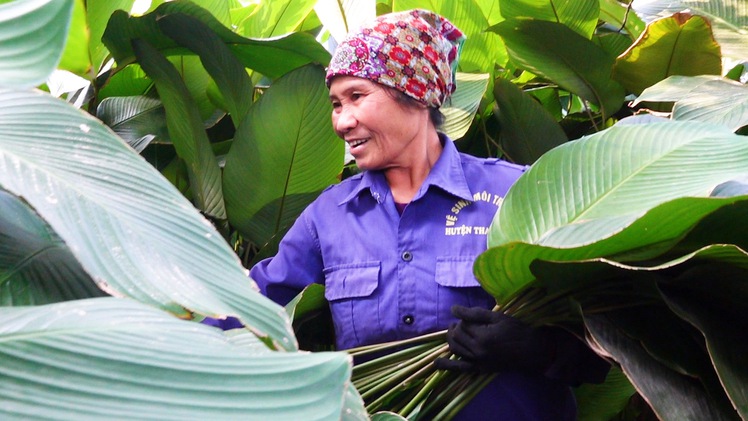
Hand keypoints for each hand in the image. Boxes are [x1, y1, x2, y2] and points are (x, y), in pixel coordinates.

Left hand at [434, 305, 553, 373]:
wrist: (530, 351)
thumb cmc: (516, 331)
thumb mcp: (497, 317)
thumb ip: (474, 313)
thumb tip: (453, 309)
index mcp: (482, 337)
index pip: (462, 324)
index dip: (463, 318)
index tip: (470, 316)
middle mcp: (477, 351)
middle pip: (456, 336)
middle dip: (456, 327)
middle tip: (463, 322)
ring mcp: (478, 362)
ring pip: (455, 348)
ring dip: (451, 338)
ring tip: (455, 331)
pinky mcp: (479, 369)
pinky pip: (460, 368)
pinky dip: (447, 365)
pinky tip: (437, 363)